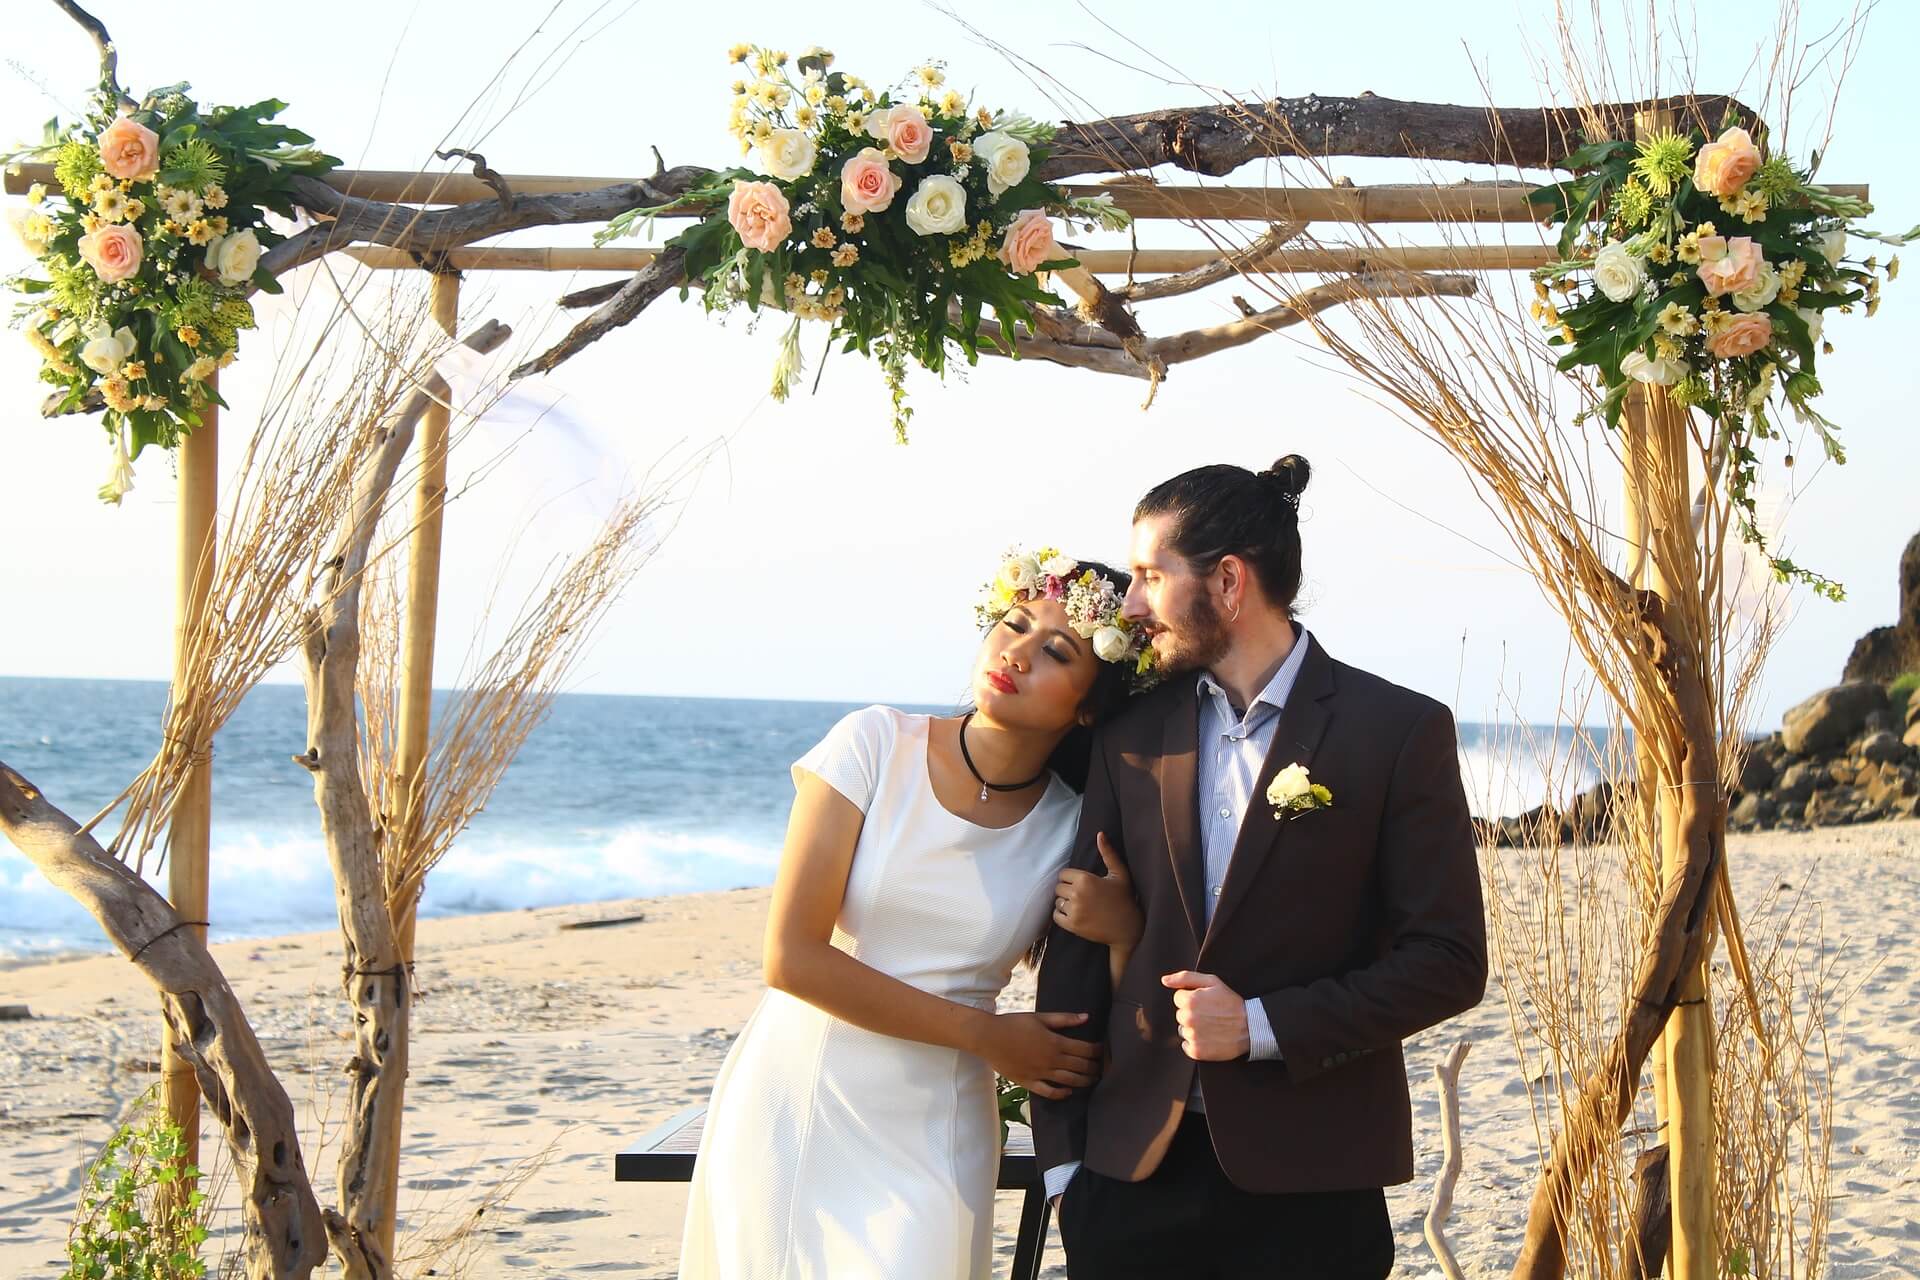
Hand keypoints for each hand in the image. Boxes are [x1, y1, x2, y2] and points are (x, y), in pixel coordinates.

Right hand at [976, 1011, 1101, 1099]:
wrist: (989, 1037)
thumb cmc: (1014, 1023)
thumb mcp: (1040, 1018)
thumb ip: (1064, 1019)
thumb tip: (1086, 1017)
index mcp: (1055, 1042)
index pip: (1085, 1049)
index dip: (1097, 1051)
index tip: (1103, 1050)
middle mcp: (1051, 1060)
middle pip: (1080, 1067)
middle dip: (1094, 1067)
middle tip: (1102, 1068)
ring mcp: (1041, 1073)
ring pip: (1069, 1081)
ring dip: (1084, 1081)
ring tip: (1092, 1080)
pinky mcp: (1029, 1082)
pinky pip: (1049, 1092)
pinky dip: (1061, 1094)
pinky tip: (1068, 1092)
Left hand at [1053, 833, 1141, 947]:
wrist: (1128, 928)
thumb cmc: (1124, 899)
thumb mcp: (1119, 874)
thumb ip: (1108, 853)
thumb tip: (1100, 834)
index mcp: (1085, 879)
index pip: (1063, 874)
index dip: (1071, 878)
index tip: (1080, 884)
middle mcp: (1077, 894)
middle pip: (1059, 887)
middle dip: (1067, 890)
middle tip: (1080, 895)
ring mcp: (1074, 911)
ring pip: (1057, 902)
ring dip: (1065, 903)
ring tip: (1078, 905)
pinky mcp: (1072, 925)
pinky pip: (1056, 916)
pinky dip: (1061, 915)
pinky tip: (1073, 914)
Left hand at [1160, 971, 1249, 1060]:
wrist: (1250, 1027)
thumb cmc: (1231, 1003)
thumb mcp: (1212, 982)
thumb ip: (1185, 978)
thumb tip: (1165, 980)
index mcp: (1190, 1000)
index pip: (1178, 999)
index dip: (1192, 999)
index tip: (1206, 1003)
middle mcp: (1188, 1018)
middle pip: (1180, 1014)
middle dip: (1192, 1013)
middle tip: (1210, 1015)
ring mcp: (1192, 1036)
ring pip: (1183, 1030)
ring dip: (1193, 1028)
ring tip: (1211, 1026)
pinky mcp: (1196, 1051)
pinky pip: (1186, 1045)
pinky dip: (1195, 1043)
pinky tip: (1209, 1037)